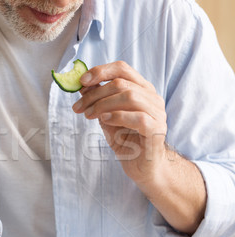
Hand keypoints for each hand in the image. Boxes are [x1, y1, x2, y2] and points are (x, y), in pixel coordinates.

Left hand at [73, 61, 167, 185]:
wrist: (142, 167)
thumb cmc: (126, 140)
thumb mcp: (107, 116)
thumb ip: (99, 100)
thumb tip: (83, 85)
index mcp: (142, 89)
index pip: (122, 68)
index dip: (100, 71)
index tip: (81, 81)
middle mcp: (152, 97)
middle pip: (121, 83)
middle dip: (95, 94)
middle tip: (79, 107)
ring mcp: (157, 113)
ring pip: (130, 97)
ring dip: (103, 104)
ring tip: (89, 115)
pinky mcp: (157, 130)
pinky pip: (138, 117)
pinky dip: (118, 116)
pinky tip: (104, 120)